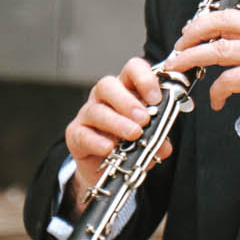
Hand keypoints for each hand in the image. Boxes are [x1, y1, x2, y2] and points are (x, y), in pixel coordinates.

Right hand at [64, 56, 169, 196]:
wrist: (109, 170)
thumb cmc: (130, 146)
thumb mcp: (150, 140)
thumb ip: (158, 138)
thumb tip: (163, 144)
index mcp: (127, 90)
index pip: (132, 69)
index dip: (144, 78)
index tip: (156, 98)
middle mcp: (105, 97)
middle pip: (108, 85)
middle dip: (128, 102)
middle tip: (144, 119)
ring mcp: (88, 114)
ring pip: (97, 110)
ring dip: (117, 123)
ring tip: (134, 135)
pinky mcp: (76, 134)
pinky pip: (83, 134)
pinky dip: (97, 142)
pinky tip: (109, 148)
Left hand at [165, 8, 239, 148]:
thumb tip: (215, 38)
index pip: (231, 14)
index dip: (204, 23)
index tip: (189, 34)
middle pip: (221, 24)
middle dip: (193, 35)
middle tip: (177, 48)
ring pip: (218, 50)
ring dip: (192, 58)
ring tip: (178, 67)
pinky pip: (228, 80)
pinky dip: (216, 92)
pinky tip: (216, 101)